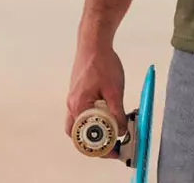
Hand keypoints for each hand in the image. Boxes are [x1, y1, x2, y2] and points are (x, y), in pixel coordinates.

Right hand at [65, 42, 127, 156]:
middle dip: (94, 142)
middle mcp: (72, 105)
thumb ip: (117, 112)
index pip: (83, 139)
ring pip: (81, 123)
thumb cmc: (102, 62)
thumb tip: (121, 130)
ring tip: (111, 129)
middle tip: (112, 144)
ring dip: (94, 129)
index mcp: (78, 107)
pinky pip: (83, 111)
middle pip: (79, 134)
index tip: (113, 151)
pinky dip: (94, 117)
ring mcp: (74, 98)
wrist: (94, 42)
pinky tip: (107, 113)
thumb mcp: (115, 90)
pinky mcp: (79, 92)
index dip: (99, 148)